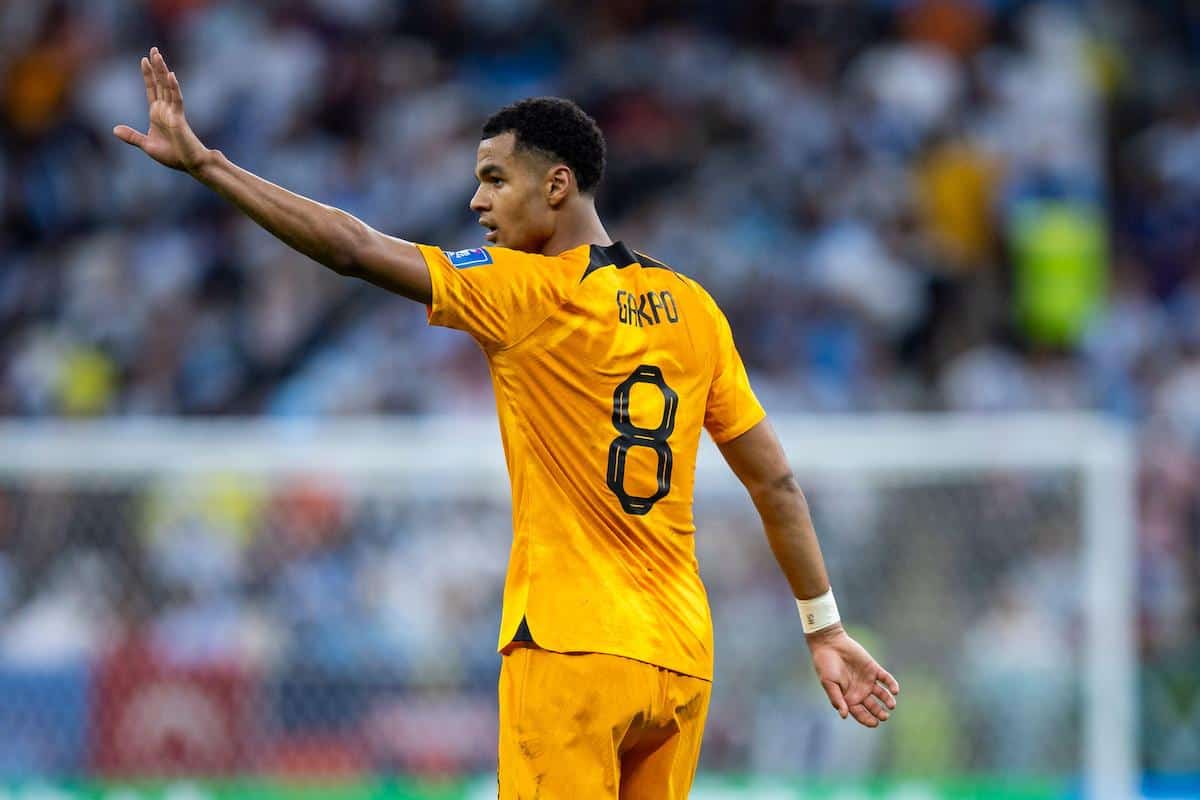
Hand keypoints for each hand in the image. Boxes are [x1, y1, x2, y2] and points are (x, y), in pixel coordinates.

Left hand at [113, 47, 209, 172]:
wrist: (190, 164)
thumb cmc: (173, 155)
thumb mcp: (147, 145)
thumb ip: (132, 136)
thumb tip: (114, 129)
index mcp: (157, 114)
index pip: (152, 89)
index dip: (148, 75)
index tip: (144, 60)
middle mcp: (166, 109)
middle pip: (160, 83)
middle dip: (156, 67)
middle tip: (154, 49)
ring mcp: (173, 112)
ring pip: (167, 87)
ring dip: (163, 71)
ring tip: (158, 56)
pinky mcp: (179, 119)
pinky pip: (177, 100)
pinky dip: (174, 88)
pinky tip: (171, 76)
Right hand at [807, 623, 898, 727]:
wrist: (830, 644)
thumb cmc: (825, 665)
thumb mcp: (829, 683)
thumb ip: (837, 699)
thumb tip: (844, 715)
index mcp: (848, 697)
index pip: (860, 713)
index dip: (868, 720)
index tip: (875, 723)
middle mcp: (859, 691)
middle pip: (873, 707)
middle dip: (880, 713)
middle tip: (884, 716)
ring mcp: (867, 680)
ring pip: (882, 694)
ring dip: (888, 700)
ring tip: (891, 705)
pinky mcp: (873, 669)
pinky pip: (886, 679)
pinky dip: (892, 685)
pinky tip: (895, 691)